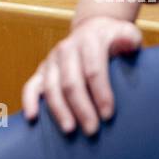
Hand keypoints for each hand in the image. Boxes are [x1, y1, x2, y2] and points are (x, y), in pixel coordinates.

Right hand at [20, 15, 143, 134]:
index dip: (100, 93)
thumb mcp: (127, 33)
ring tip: (70, 130)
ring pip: (51, 86)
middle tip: (92, 130)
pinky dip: (30, 101)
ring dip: (59, 109)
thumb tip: (127, 44)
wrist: (93, 28)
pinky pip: (31, 85)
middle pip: (71, 81)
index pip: (93, 69)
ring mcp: (52, 59)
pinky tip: (32, 118)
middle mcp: (67, 48)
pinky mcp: (42, 69)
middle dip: (81, 108)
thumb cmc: (114, 38)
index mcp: (89, 40)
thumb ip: (129, 39)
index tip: (108, 115)